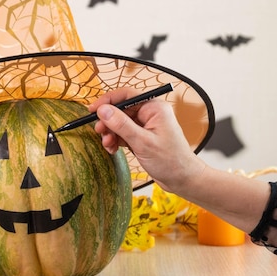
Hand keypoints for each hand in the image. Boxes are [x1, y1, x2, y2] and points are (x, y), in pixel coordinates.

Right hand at [88, 89, 204, 192]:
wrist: (183, 179)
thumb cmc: (170, 161)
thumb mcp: (142, 142)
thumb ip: (121, 125)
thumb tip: (103, 110)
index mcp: (154, 107)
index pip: (126, 95)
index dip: (108, 101)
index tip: (93, 110)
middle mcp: (150, 113)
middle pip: (121, 109)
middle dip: (108, 121)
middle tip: (99, 131)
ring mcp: (146, 125)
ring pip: (120, 122)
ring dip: (111, 132)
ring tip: (108, 144)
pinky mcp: (142, 137)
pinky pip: (123, 133)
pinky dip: (116, 139)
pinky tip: (113, 148)